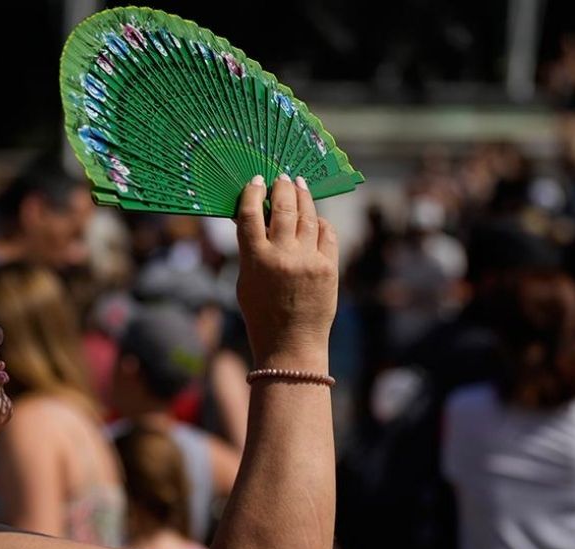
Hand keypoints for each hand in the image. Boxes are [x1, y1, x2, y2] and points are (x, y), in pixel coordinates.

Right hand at [234, 174, 338, 369]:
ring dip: (302, 196)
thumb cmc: (262, 315)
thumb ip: (250, 251)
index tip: (255, 181)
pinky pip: (326, 233)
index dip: (252, 193)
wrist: (291, 345)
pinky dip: (320, 222)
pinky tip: (315, 217)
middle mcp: (282, 255)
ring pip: (307, 215)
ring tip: (299, 185)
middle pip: (282, 207)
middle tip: (281, 177)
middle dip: (282, 187)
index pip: (249, 214)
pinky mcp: (328, 266)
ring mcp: (308, 260)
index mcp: (255, 260)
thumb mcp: (245, 282)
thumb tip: (256, 219)